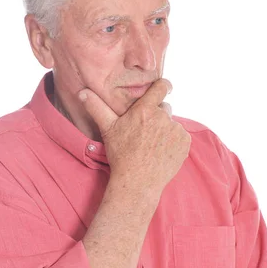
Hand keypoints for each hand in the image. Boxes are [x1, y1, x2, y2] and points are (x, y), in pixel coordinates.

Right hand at [78, 79, 190, 193]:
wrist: (137, 182)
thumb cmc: (121, 155)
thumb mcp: (108, 129)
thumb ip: (97, 107)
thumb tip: (82, 91)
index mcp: (145, 110)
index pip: (161, 87)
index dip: (162, 86)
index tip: (163, 88)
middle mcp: (163, 117)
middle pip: (164, 108)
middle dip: (156, 116)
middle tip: (145, 132)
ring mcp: (175, 130)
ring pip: (172, 123)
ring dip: (165, 130)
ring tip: (152, 145)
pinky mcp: (184, 142)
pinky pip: (181, 136)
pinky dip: (174, 141)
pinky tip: (161, 151)